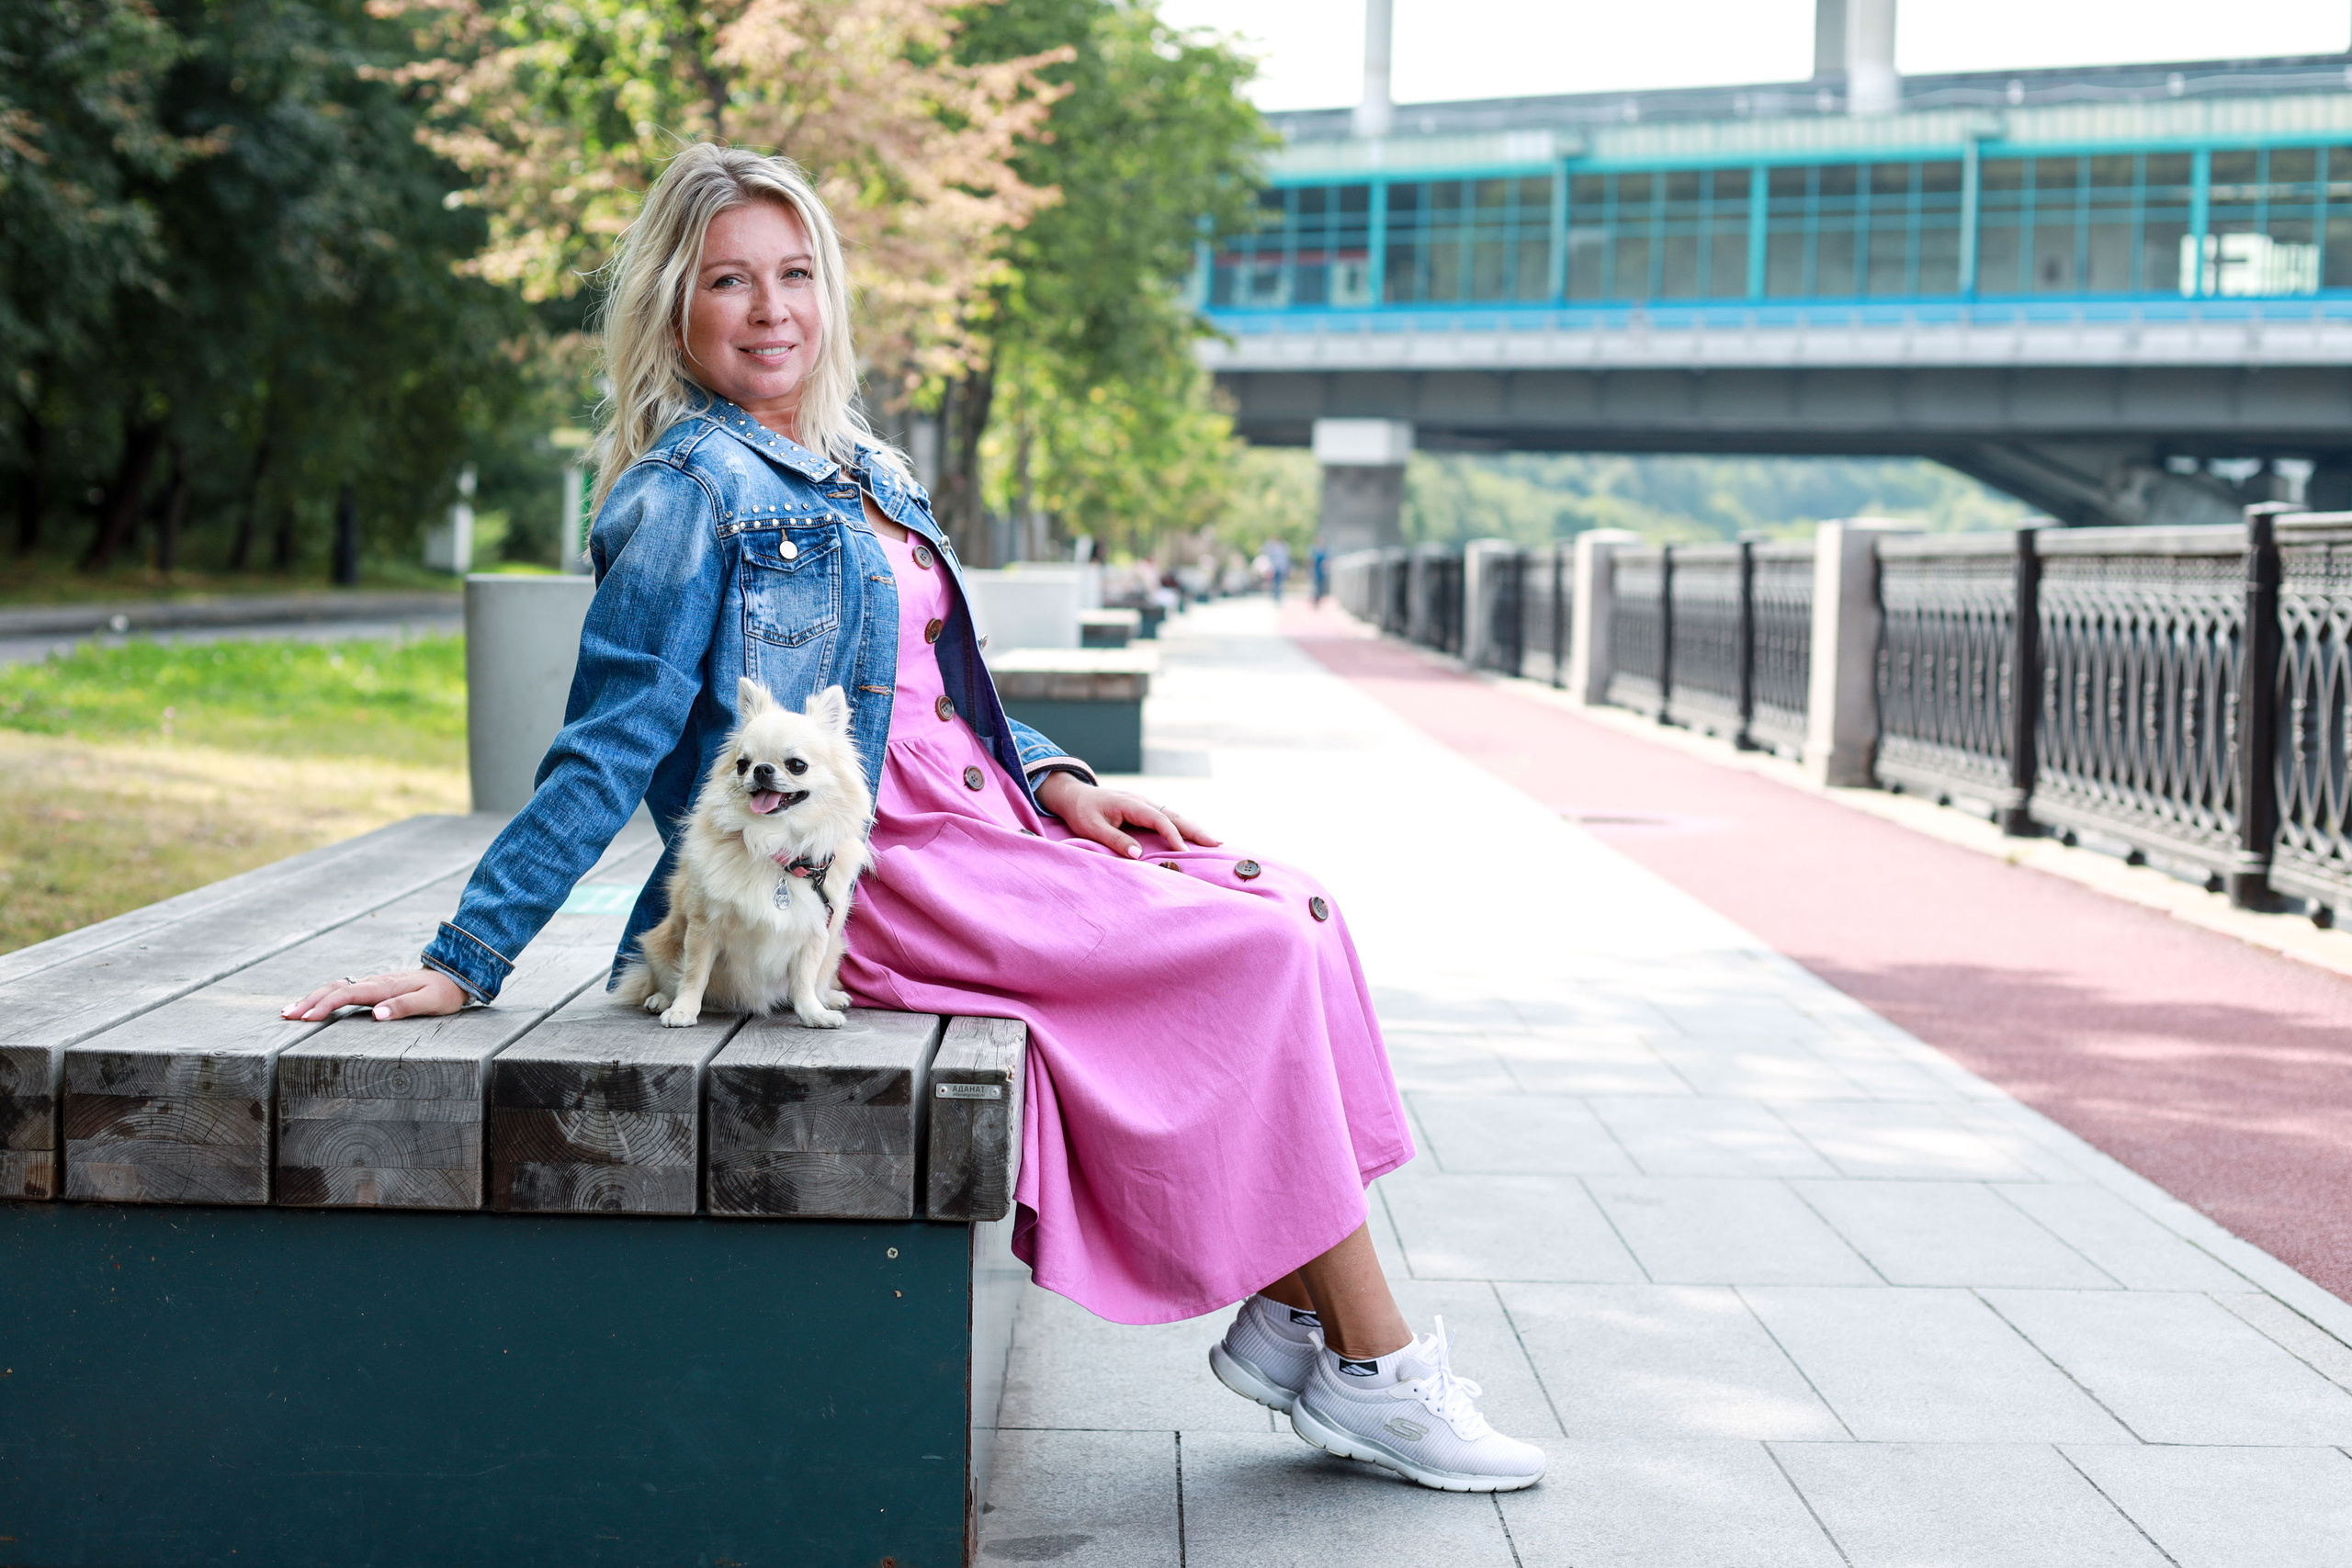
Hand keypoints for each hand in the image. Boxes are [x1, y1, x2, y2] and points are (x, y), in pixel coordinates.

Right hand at [282, 968, 468, 1022]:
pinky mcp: (374, 987)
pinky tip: (314, 1005)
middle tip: (286, 1015)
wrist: (455, 976)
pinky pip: (343, 990)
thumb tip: (377, 1015)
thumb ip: (404, 1007)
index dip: (324, 1006)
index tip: (306, 1017)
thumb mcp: (430, 1002)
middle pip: (334, 989)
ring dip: (312, 998)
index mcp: (383, 987)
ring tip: (290, 1011)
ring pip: (335, 987)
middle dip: (308, 1001)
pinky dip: (324, 996)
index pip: (347, 994)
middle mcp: (374, 983)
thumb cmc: (443, 993)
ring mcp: (373, 984)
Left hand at [1034, 772, 1220, 858]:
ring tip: (1214, 840)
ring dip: (1194, 828)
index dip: (1173, 836)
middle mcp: (1143, 801)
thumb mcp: (1092, 827)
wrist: (1074, 795)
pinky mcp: (1145, 809)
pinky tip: (1195, 835)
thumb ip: (1114, 839)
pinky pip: (1169, 817)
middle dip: (1196, 829)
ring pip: (1175, 815)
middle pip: (1175, 815)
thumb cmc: (1082, 812)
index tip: (1184, 851)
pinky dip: (1184, 826)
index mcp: (1132, 804)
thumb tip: (1137, 855)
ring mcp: (1145, 804)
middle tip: (1217, 843)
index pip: (1159, 820)